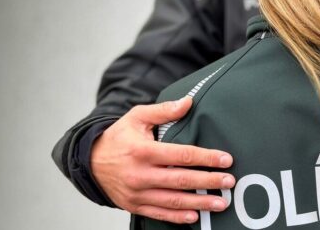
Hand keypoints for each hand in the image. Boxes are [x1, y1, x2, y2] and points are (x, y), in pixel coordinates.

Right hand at [91, 96, 234, 223]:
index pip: (181, 155)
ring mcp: (137, 193)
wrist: (89, 161)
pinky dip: (177, 217)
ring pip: (173, 201)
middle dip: (209, 181)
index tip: (226, 159)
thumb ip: (164, 110)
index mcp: (143, 151)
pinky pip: (158, 214)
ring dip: (199, 203)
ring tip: (221, 203)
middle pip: (181, 180)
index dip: (206, 157)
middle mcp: (140, 174)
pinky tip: (194, 217)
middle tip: (230, 182)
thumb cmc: (118, 136)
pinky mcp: (134, 205)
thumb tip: (188, 102)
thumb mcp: (137, 117)